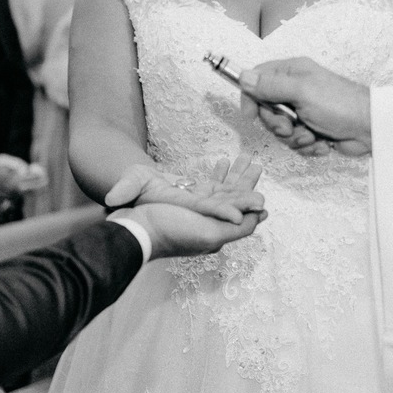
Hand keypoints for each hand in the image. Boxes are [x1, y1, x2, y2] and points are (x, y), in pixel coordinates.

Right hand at [114, 156, 268, 258]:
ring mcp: (193, 209)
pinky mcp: (182, 199)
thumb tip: (258, 217)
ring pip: (220, 189)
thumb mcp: (208, 234)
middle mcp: (205, 220)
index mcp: (213, 228)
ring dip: (234, 174)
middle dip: (244, 181)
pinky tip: (223, 163)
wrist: (130, 229)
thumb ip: (236, 228)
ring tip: (247, 158)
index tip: (261, 196)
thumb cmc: (164, 231)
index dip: (248, 202)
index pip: (237, 212)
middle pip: (231, 198)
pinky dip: (216, 175)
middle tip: (257, 164)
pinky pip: (205, 186)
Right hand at [237, 57, 371, 155]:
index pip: (257, 80)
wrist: (370, 129)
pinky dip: (307, 146)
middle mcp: (296, 90)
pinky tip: (322, 142)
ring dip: (295, 137)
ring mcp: (304, 111)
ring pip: (280, 129)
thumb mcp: (301, 92)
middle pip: (266, 110)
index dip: (250, 97)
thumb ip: (270, 86)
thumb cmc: (341, 104)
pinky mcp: (312, 130)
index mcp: (292, 73)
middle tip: (290, 126)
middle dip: (277, 124)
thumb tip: (244, 77)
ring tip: (312, 134)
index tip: (250, 115)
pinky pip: (295, 142)